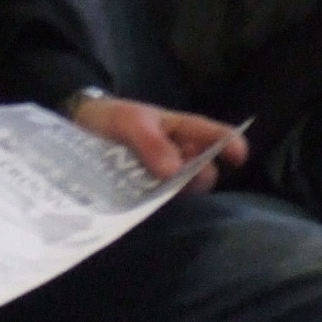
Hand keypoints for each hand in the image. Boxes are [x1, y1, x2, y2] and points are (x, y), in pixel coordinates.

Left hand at [71, 94, 246, 194]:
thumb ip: (151, 142)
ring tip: (150, 185)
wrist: (81, 130)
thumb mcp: (129, 121)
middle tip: (174, 174)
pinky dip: (154, 203)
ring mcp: (164, 178)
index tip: (240, 154)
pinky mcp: (147, 196)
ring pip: (183, 190)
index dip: (228, 142)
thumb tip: (175, 171)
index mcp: (181, 130)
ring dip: (173, 191)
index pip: (210, 135)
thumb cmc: (113, 118)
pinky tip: (142, 202)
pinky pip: (159, 203)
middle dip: (196, 176)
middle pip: (202, 172)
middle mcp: (179, 156)